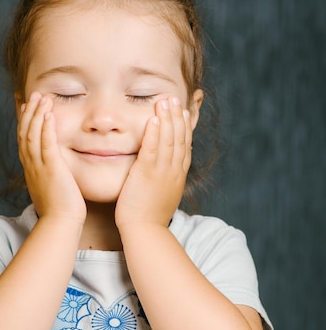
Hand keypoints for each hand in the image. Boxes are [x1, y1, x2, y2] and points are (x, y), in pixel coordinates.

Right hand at [17, 93, 86, 222]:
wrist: (60, 224)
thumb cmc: (60, 211)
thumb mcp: (51, 188)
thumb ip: (51, 176)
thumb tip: (55, 172)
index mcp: (31, 169)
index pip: (24, 140)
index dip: (25, 122)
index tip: (27, 107)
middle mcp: (31, 166)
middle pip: (25, 133)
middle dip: (29, 112)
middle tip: (34, 95)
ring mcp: (40, 167)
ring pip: (33, 134)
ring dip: (37, 114)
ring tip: (42, 97)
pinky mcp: (52, 169)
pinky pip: (46, 144)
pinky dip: (46, 128)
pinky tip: (49, 114)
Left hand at [115, 96, 191, 228]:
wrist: (145, 231)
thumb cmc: (149, 217)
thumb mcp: (163, 194)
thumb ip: (165, 180)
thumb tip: (164, 172)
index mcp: (178, 175)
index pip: (185, 146)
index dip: (184, 127)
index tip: (183, 112)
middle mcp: (174, 171)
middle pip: (179, 138)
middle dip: (177, 117)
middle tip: (174, 98)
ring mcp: (162, 172)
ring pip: (168, 140)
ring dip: (167, 119)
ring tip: (165, 101)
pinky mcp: (147, 174)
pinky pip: (152, 149)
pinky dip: (154, 134)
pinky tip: (154, 120)